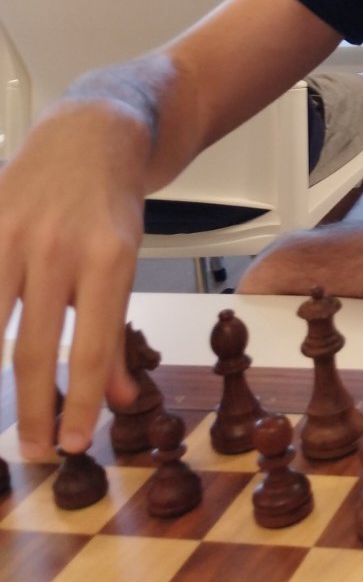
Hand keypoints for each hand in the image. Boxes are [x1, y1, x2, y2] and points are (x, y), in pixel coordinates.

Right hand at [0, 103, 149, 457]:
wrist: (89, 132)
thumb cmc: (109, 204)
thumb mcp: (130, 261)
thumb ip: (119, 330)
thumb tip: (124, 399)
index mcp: (108, 258)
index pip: (94, 349)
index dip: (82, 404)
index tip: (71, 444)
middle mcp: (59, 248)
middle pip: (37, 349)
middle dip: (32, 410)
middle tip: (33, 449)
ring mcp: (13, 234)